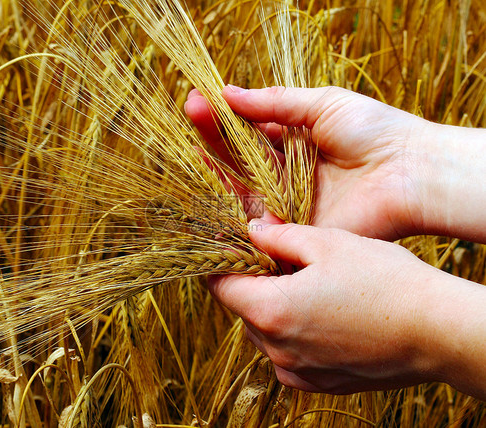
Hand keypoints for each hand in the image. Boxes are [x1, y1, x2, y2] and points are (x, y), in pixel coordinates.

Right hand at [185, 85, 485, 241]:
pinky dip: (232, 211)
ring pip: (241, 188)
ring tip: (195, 147)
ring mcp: (287, 202)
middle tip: (190, 111)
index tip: (198, 100)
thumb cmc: (373, 131)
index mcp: (293, 142)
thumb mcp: (322, 104)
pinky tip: (209, 192)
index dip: (223, 116)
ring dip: (216, 170)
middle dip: (213, 136)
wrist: (409, 172)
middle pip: (239, 158)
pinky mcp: (294, 228)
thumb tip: (228, 92)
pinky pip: (256, 223)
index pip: (247, 131)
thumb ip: (275, 103)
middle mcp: (285, 174)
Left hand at [209, 218, 485, 396]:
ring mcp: (298, 370)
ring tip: (302, 285)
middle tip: (274, 259)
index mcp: (271, 311)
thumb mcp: (327, 243)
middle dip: (251, 283)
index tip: (227, 248)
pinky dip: (291, 334)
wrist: (435, 331)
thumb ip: (278, 237)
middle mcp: (277, 348)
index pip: (222, 287)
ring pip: (264, 333)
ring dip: (271, 308)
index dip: (220, 264)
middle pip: (243, 309)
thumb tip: (251, 229)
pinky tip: (318, 314)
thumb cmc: (383, 281)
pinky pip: (287, 356)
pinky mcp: (319, 382)